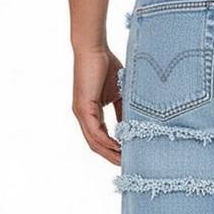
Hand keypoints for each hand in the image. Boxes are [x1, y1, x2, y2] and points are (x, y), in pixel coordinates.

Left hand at [72, 48, 123, 164]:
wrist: (93, 48)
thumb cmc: (105, 65)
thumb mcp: (119, 94)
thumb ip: (123, 111)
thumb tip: (131, 127)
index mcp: (90, 113)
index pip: (101, 138)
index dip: (113, 150)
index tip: (127, 157)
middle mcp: (83, 116)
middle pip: (96, 145)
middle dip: (111, 157)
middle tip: (126, 165)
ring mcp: (81, 113)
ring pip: (94, 142)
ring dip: (109, 153)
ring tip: (124, 161)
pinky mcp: (83, 108)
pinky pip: (95, 132)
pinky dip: (106, 142)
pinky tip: (118, 148)